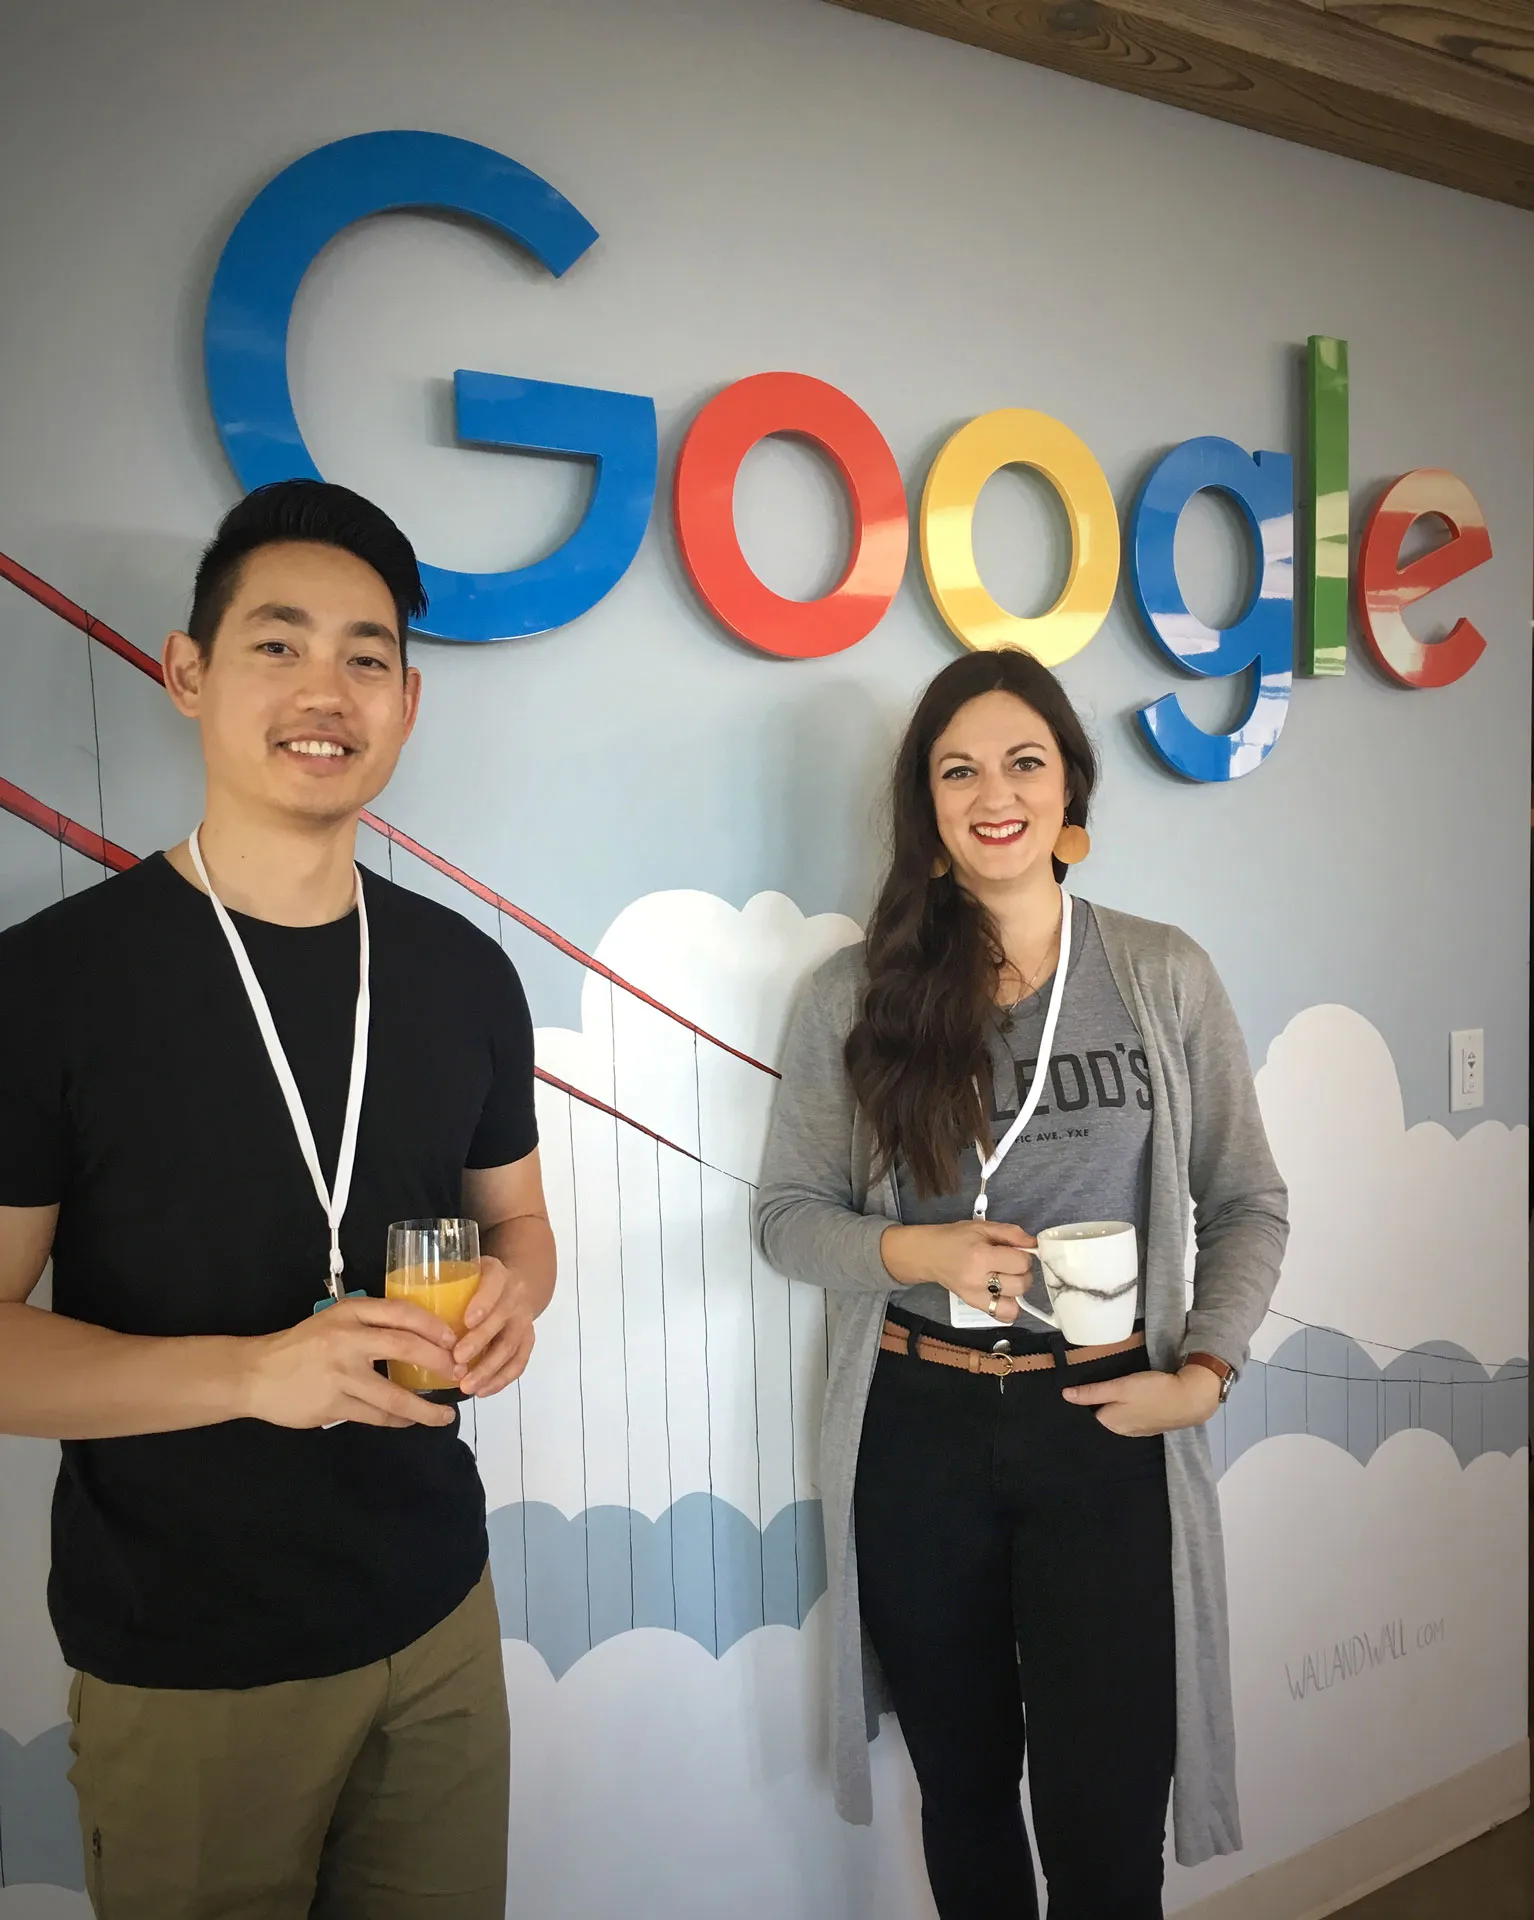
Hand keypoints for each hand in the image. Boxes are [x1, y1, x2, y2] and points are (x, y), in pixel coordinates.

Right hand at [241, 1298, 460, 1429]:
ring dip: (425, 1408)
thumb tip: (421, 1336)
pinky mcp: (332, 1405)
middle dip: (439, 1363)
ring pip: (394, 1395)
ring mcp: (340, 1375)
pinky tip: (410, 1421)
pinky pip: (376, 1415)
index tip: (455, 1340)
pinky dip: (398, 1420)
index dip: (433, 1326)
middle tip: (459, 1374)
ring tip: (446, 1415)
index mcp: (350, 1313)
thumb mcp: (334, 1320)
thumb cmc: (301, 1345)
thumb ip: (370, 1323)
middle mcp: (347, 1340)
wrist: (255, 1374)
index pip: (401, 1312)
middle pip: (405, 1348)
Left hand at [452, 1255, 535, 1397]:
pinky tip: (482, 1391)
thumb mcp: (460, 1273)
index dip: (483, 1301)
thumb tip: (397, 1310)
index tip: (466, 1321)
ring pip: (511, 1345)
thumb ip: (438, 1285)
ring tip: (466, 1386)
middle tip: (457, 1359)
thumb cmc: (474, 1284)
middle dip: (480, 1341)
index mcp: (496, 1273)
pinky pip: (519, 1362)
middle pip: (502, 1319)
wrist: (511, 1288)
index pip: (494, 1283)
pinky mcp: (528, 1339)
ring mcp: (524, 1319)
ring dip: (489, 1368)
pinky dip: (501, 1379)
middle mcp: (515, 1294)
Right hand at [880, 1220, 1036, 1323]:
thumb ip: (1012, 1234)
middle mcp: (978, 1280)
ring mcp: (975, 1296)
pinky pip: (1002, 1316)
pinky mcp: (973, 1305)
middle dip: (1023, 1273)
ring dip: (1017, 1291)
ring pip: (1015, 1305)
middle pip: (1021, 1285)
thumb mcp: (983, 1227)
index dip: (1025, 1255)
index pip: (1020, 1263)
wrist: (929, 1254)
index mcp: (981, 1256)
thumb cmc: (956, 1238)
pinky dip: (1009, 1307)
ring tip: (1008, 1278)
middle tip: (1013, 1264)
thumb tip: (1035, 1244)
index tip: (1016, 1251)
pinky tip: (1003, 1293)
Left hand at [1062, 1364, 1221, 1435]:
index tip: (1070, 1391)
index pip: (1085, 1418)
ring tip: (1103, 1390)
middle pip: (1100, 1419)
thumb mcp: (1120, 1387)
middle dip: (1092, 1406)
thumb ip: (1093, 1392)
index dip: (1078, 1405)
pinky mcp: (1150, 1424)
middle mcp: (1121, 1431)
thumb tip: (1065, 1396)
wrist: (1191, 1399)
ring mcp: (1137, 1430)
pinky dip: (1125, 1409)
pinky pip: (1130, 1418)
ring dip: (1109, 1407)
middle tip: (1084, 1386)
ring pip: (1115, 1418)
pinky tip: (1127, 1399)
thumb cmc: (1153, 1391)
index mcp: (1110, 1424)